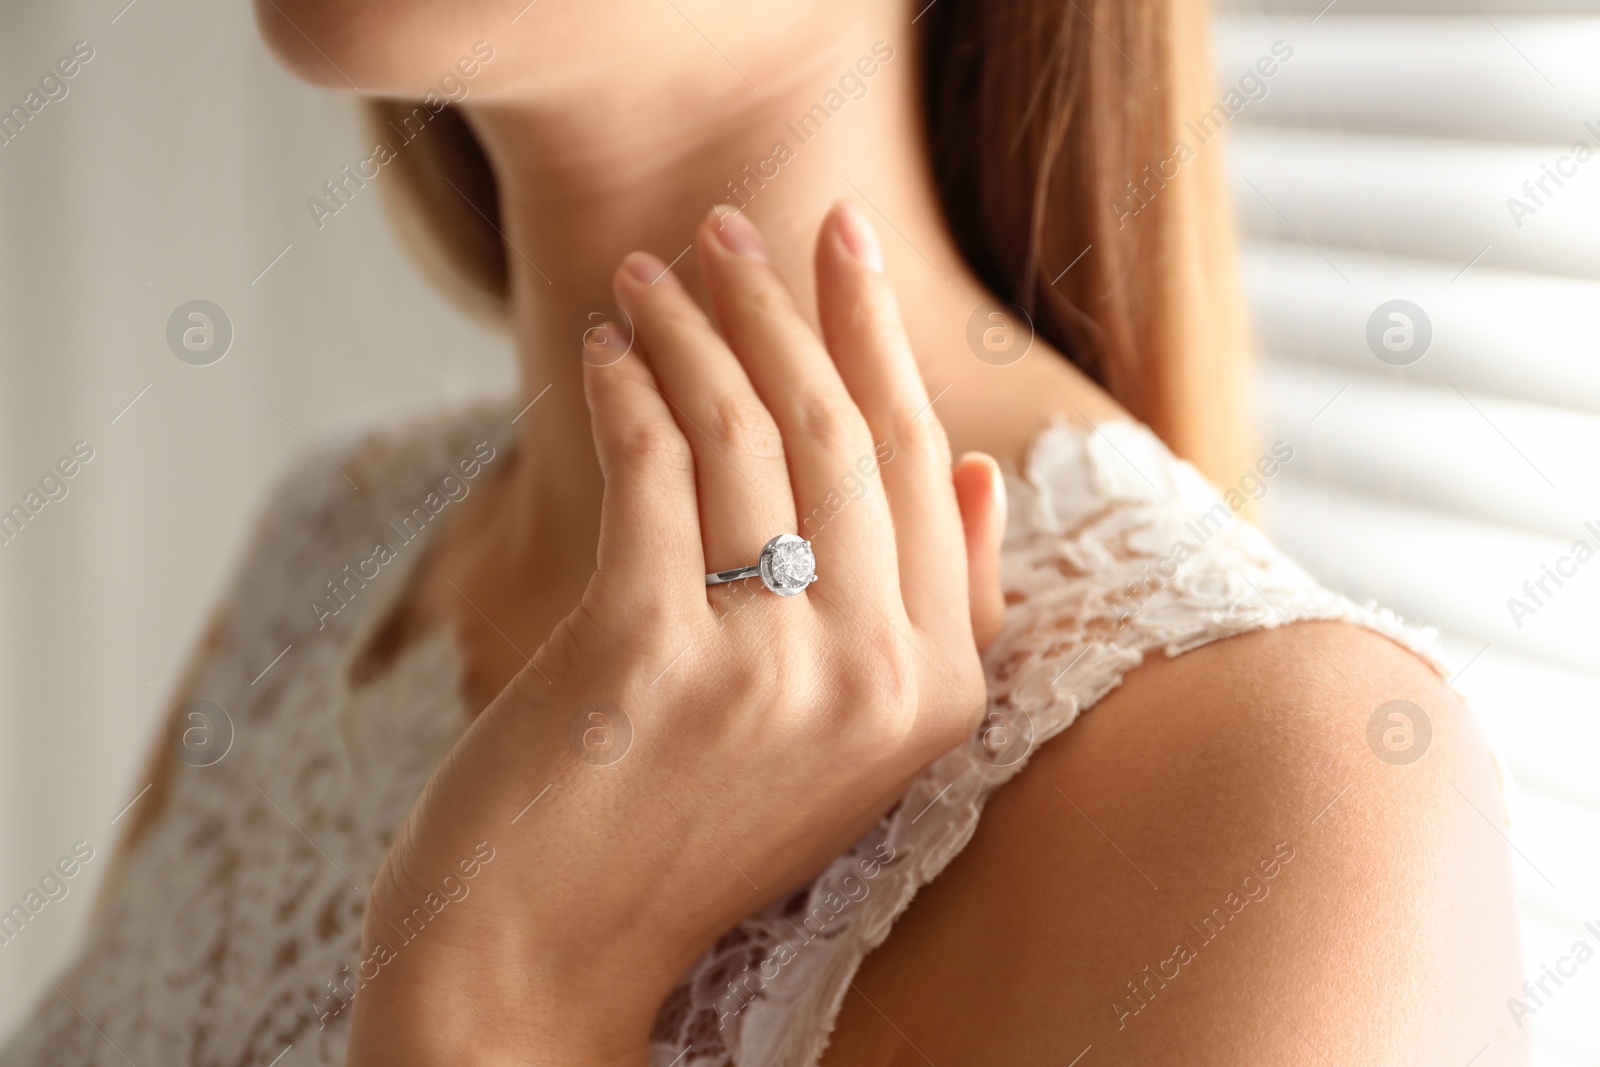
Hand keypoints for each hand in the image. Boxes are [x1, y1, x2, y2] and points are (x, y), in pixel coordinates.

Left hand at [344, 202, 1005, 1065]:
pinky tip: (600, 348)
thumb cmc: (683, 830)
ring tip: (649, 273)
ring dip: (692, 325)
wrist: (545, 959)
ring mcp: (766, 672)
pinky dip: (622, 385)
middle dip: (784, 302)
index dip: (878, 336)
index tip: (840, 244)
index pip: (923, 468)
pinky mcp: (649, 658)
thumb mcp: (846, 742)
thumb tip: (983, 473)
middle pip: (839, 431)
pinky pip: (650, 466)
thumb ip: (937, 615)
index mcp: (935, 692)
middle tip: (733, 223)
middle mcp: (872, 679)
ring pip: (745, 430)